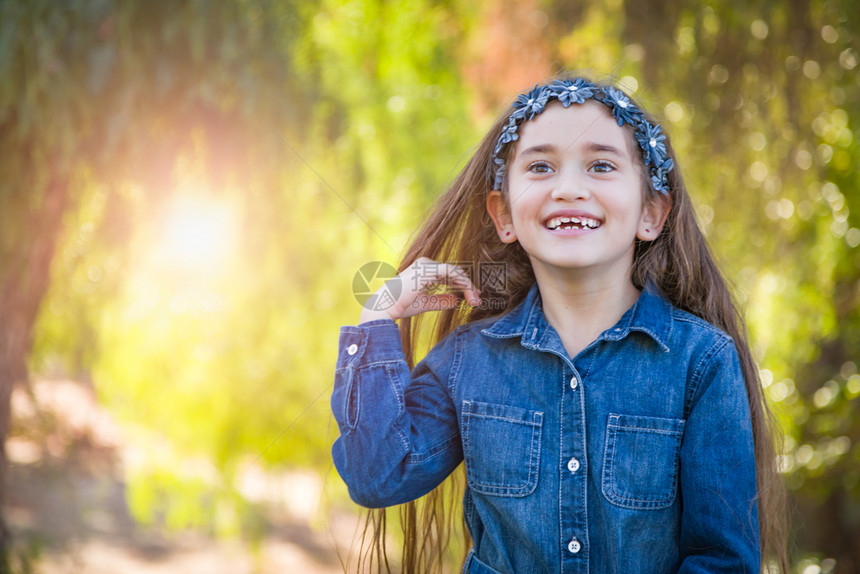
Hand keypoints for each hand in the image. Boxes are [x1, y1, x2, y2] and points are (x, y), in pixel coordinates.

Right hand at [359, 257, 480, 323]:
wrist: (386, 307)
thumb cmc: (401, 305)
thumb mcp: (426, 303)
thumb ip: (442, 300)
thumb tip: (458, 300)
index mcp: (424, 270)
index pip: (450, 275)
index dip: (463, 286)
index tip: (474, 298)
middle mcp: (426, 264)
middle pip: (455, 273)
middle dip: (468, 287)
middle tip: (477, 300)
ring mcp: (426, 264)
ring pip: (455, 272)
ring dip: (468, 286)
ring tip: (475, 300)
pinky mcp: (428, 269)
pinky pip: (452, 272)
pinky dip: (462, 282)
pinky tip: (468, 293)